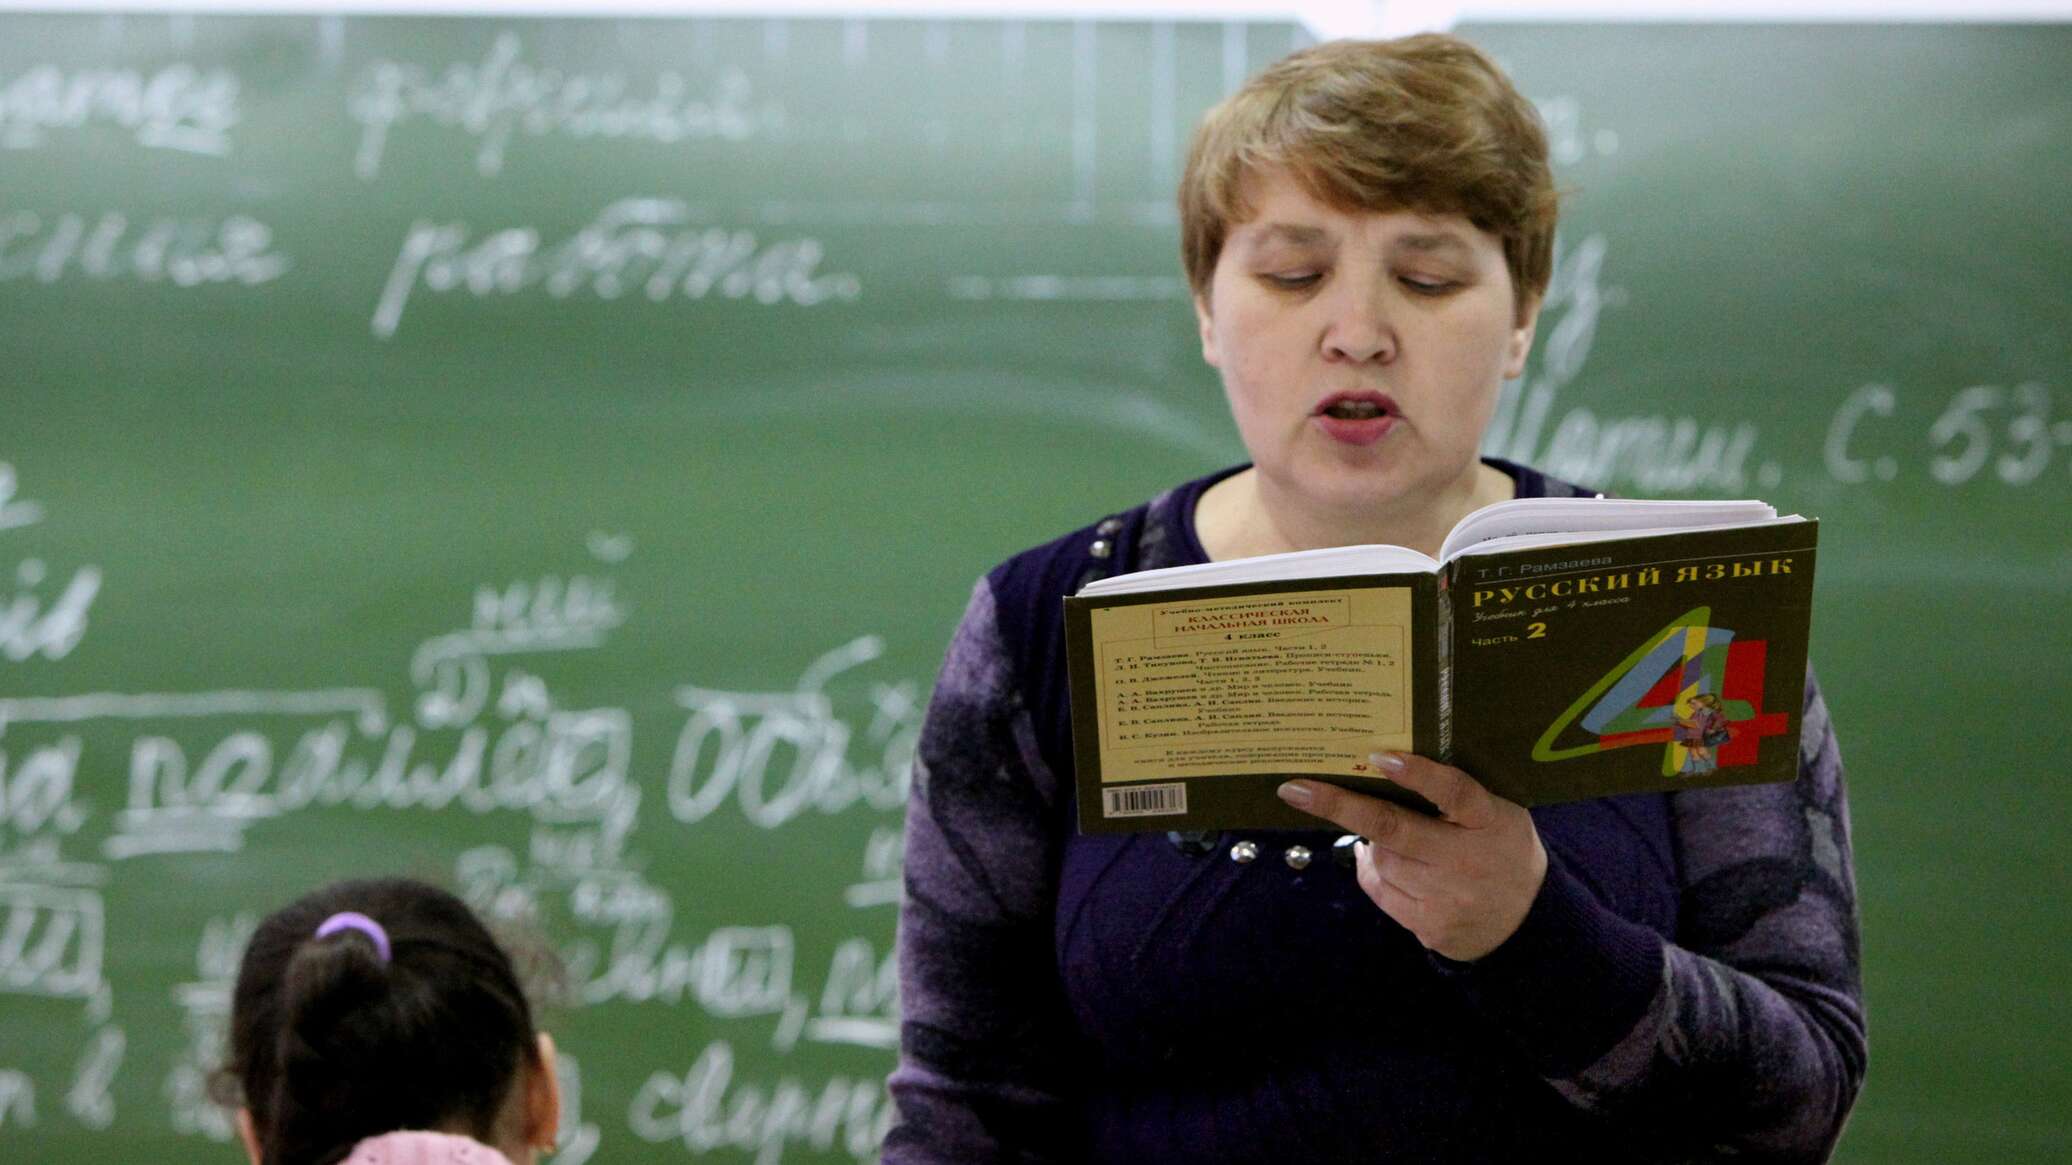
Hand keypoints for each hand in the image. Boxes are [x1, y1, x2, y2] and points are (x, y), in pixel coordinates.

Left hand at [1277, 753, 1546, 961]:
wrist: (1528, 923)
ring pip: (1382, 859)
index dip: (1419, 775)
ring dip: (1370, 841)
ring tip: (1381, 832)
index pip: (1455, 793)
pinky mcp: (1430, 926)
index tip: (1381, 757)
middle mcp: (1468, 860)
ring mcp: (1448, 898)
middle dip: (1340, 806)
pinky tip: (1375, 858)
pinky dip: (1370, 869)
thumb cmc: (1501, 849)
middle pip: (1395, 829)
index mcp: (1491, 821)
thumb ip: (1458, 794)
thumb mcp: (1497, 814)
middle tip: (1297, 789)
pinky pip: (1381, 890)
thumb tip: (1384, 771)